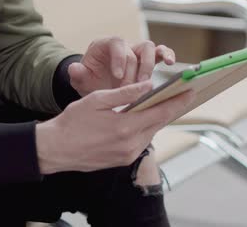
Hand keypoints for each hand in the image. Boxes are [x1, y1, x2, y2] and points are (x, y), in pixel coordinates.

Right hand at [36, 81, 194, 173]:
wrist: (55, 150)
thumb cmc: (72, 122)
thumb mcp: (96, 100)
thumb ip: (124, 93)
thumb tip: (148, 85)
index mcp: (125, 127)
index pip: (160, 112)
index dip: (177, 101)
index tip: (191, 91)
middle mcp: (130, 145)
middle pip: (159, 123)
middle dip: (172, 108)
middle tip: (184, 95)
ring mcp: (127, 155)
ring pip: (151, 133)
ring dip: (158, 119)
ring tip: (166, 104)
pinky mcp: (122, 161)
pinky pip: (141, 142)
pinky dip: (145, 129)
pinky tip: (145, 118)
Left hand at [68, 37, 175, 95]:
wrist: (98, 85)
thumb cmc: (90, 80)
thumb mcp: (81, 79)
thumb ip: (78, 74)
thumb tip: (74, 68)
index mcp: (106, 45)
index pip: (117, 44)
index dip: (119, 58)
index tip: (118, 76)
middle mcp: (124, 45)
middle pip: (135, 48)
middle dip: (136, 69)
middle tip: (131, 88)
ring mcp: (137, 52)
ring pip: (150, 48)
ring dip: (150, 65)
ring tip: (147, 84)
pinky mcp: (149, 60)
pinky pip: (161, 53)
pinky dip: (167, 55)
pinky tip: (171, 65)